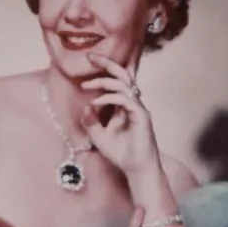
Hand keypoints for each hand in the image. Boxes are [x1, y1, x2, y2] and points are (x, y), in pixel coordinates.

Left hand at [80, 53, 159, 175]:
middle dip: (107, 63)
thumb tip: (86, 106)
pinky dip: (109, 98)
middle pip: (123, 75)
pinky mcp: (141, 116)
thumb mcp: (97, 136)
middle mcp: (132, 103)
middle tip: (90, 57)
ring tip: (87, 85)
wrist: (135, 169)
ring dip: (103, 82)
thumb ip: (90, 121)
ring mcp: (138, 108)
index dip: (104, 68)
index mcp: (124, 105)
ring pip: (123, 84)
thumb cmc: (120, 153)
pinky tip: (96, 102)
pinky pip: (125, 99)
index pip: (116, 80)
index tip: (88, 59)